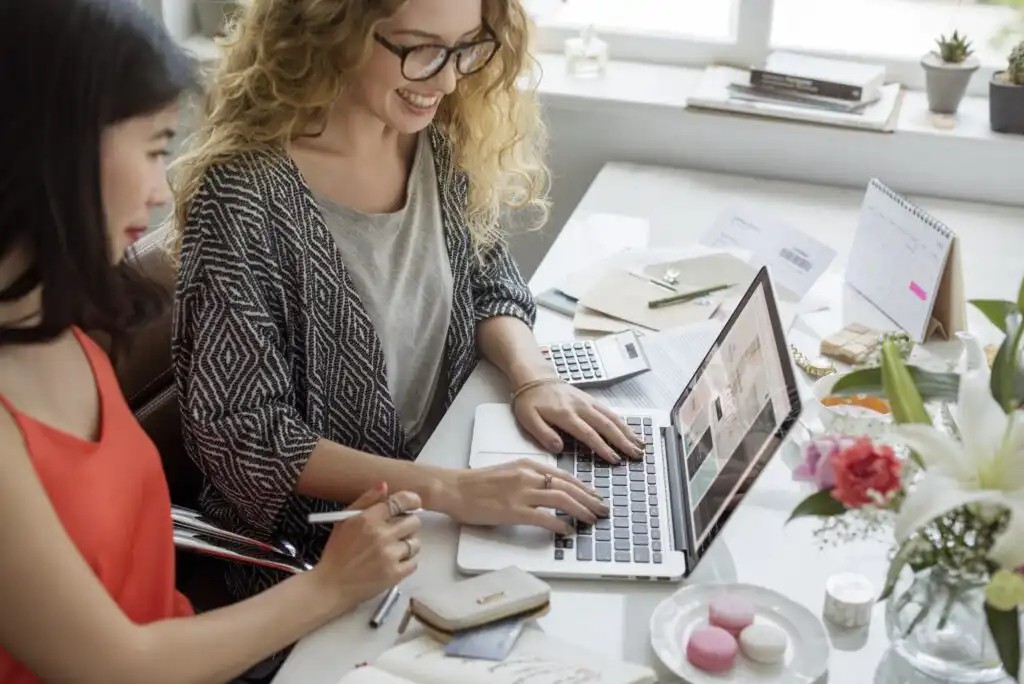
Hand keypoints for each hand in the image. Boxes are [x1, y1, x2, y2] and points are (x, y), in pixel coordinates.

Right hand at [311, 484, 421, 614]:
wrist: (330, 586)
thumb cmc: (337, 552)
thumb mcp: (344, 520)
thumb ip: (366, 500)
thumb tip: (384, 485)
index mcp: (368, 519)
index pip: (401, 501)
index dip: (412, 500)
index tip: (413, 503)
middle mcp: (381, 535)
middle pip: (414, 522)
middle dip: (408, 524)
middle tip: (399, 531)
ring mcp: (389, 555)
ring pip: (415, 542)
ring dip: (408, 544)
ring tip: (394, 549)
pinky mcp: (394, 574)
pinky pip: (414, 562)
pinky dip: (407, 562)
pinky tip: (394, 562)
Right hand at [446, 459, 608, 534]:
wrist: (455, 488)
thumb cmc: (477, 483)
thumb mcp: (509, 471)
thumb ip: (529, 477)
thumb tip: (549, 489)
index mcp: (527, 465)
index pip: (564, 475)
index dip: (583, 487)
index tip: (595, 495)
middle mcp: (528, 476)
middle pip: (568, 487)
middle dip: (589, 499)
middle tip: (602, 509)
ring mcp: (521, 493)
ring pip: (562, 500)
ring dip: (581, 510)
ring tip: (592, 519)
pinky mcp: (514, 511)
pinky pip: (545, 517)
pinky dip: (560, 523)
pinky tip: (568, 530)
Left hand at [513, 379, 643, 462]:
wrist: (534, 377)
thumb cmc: (530, 400)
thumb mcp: (528, 419)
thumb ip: (543, 434)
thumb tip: (558, 448)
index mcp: (565, 415)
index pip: (588, 434)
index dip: (602, 448)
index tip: (614, 459)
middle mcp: (580, 407)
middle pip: (606, 425)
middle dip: (623, 441)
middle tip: (636, 454)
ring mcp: (587, 402)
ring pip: (612, 417)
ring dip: (627, 431)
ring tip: (639, 444)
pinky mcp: (590, 400)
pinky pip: (609, 411)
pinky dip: (622, 422)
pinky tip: (629, 431)